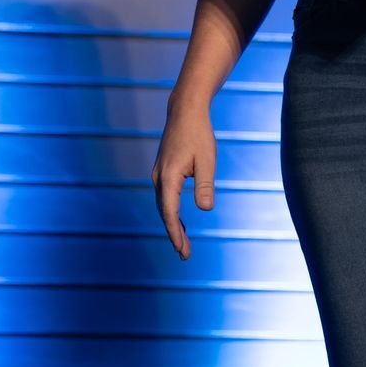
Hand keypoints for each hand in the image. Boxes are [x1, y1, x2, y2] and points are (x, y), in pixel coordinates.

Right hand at [152, 104, 216, 260]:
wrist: (185, 111)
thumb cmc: (198, 134)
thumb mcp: (207, 160)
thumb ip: (205, 185)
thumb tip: (205, 209)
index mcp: (168, 178)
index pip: (170, 213)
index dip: (175, 233)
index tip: (181, 250)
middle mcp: (158, 178)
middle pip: (164, 213)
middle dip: (174, 235)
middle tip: (185, 255)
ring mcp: (159, 175)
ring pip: (164, 206)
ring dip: (173, 225)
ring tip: (183, 244)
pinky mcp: (163, 172)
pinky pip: (166, 198)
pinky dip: (171, 213)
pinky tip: (180, 221)